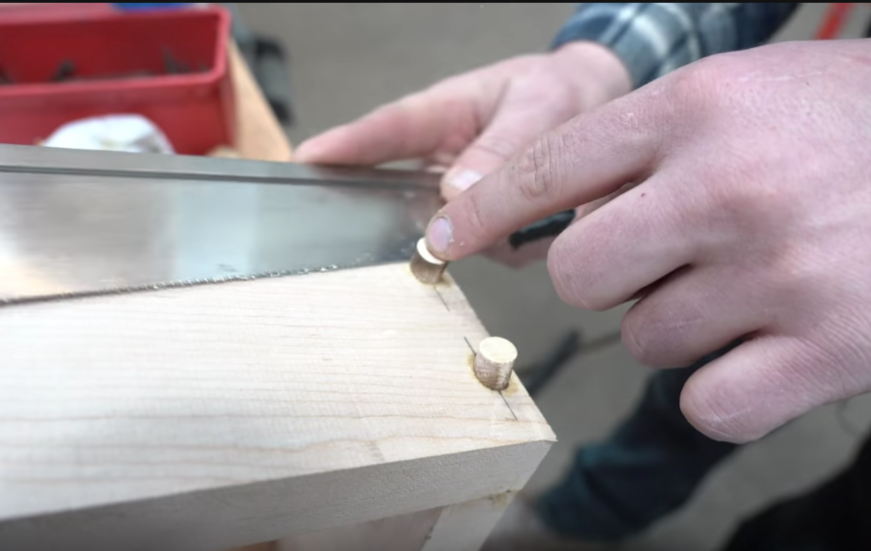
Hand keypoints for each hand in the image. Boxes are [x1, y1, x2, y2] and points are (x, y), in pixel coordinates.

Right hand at [293, 42, 630, 265]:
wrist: (601, 114)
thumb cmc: (562, 94)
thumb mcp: (542, 104)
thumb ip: (505, 146)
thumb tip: (455, 192)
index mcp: (444, 114)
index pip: (388, 132)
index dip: (345, 147)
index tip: (305, 161)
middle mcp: (443, 161)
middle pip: (395, 193)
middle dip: (384, 213)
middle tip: (367, 226)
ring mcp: (463, 201)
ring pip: (448, 232)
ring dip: (480, 233)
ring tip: (531, 209)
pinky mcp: (494, 235)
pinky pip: (495, 250)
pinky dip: (520, 243)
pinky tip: (549, 222)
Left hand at [425, 40, 870, 442]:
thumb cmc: (852, 128)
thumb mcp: (746, 96)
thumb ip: (645, 146)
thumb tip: (541, 209)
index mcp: (697, 108)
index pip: (548, 169)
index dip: (483, 210)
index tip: (446, 237)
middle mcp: (726, 187)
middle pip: (579, 272)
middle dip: (607, 276)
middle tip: (663, 260)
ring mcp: (777, 272)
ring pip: (645, 340)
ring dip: (680, 326)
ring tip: (752, 286)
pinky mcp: (828, 348)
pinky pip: (708, 406)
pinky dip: (726, 393)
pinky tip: (771, 351)